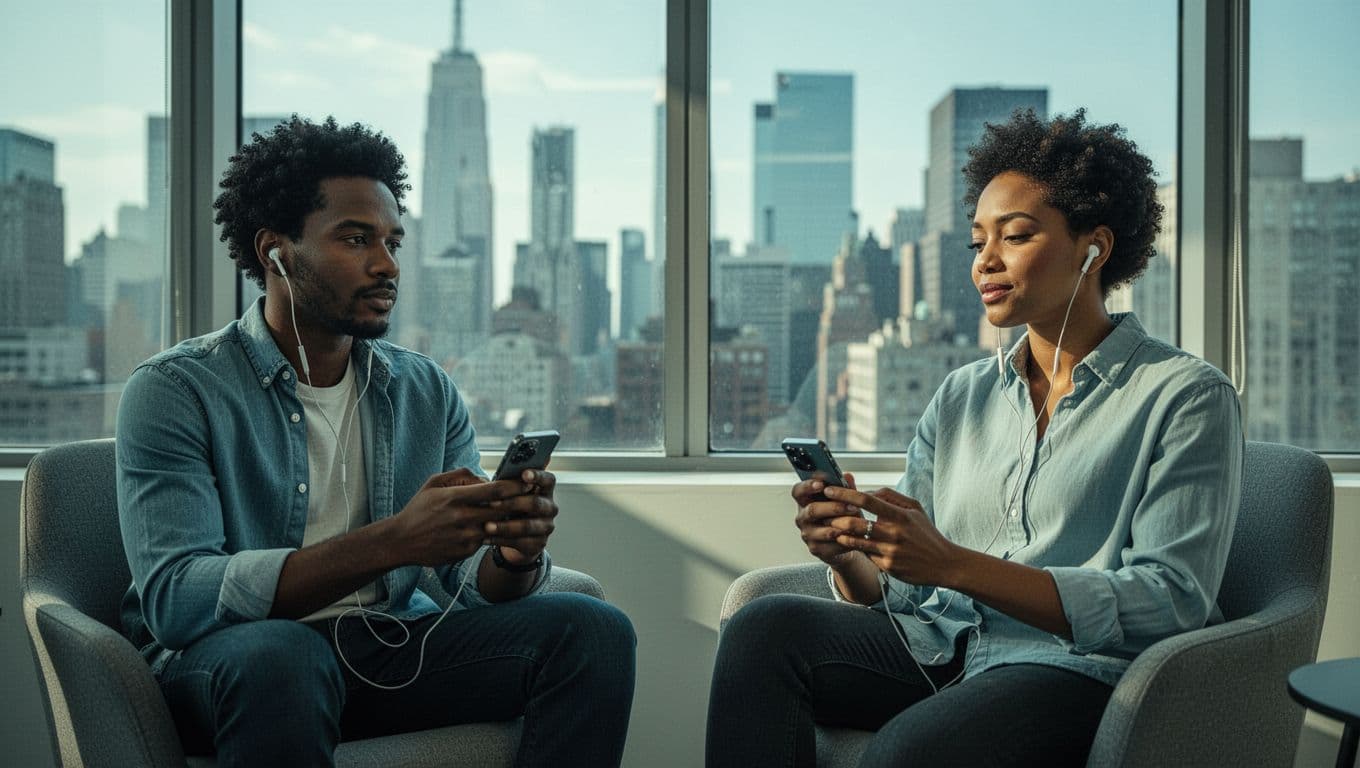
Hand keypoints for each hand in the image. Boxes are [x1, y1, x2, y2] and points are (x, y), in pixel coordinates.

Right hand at [393, 468, 538, 565]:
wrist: (401, 541)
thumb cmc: (419, 509)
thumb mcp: (434, 483)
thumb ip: (461, 475)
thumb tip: (485, 477)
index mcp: (455, 498)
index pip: (495, 491)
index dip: (515, 486)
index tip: (528, 481)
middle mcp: (462, 518)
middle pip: (502, 511)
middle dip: (519, 504)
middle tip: (533, 497)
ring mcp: (465, 538)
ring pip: (497, 528)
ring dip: (508, 521)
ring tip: (520, 514)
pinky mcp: (465, 552)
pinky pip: (485, 541)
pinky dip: (491, 534)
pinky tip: (495, 529)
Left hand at [486, 469, 557, 564]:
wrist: (516, 535)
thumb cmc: (511, 507)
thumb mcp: (511, 494)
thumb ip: (508, 485)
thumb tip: (491, 481)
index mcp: (545, 490)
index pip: (547, 480)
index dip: (538, 476)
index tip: (524, 474)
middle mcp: (550, 508)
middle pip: (535, 503)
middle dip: (512, 503)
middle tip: (492, 503)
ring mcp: (546, 527)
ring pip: (527, 526)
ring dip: (505, 526)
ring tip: (487, 526)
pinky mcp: (539, 544)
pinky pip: (520, 543)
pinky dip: (500, 540)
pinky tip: (486, 538)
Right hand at [793, 472, 865, 567]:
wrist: (844, 542)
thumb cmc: (841, 516)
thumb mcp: (844, 500)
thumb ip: (845, 488)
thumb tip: (847, 476)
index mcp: (805, 501)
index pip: (798, 491)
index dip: (807, 486)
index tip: (821, 484)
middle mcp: (802, 518)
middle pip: (812, 510)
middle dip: (834, 508)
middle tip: (851, 507)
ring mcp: (808, 534)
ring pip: (823, 530)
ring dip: (842, 526)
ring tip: (856, 523)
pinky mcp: (816, 549)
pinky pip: (832, 545)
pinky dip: (845, 541)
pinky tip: (855, 537)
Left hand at [822, 484, 960, 586]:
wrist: (943, 563)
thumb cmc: (926, 533)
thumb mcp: (915, 508)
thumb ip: (891, 496)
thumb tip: (868, 490)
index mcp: (900, 515)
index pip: (867, 500)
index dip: (844, 494)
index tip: (829, 490)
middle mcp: (894, 533)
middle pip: (855, 521)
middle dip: (835, 515)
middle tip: (823, 510)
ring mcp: (889, 551)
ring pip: (854, 540)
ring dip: (839, 532)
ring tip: (831, 526)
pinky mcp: (886, 566)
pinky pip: (863, 554)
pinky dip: (851, 546)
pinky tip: (843, 541)